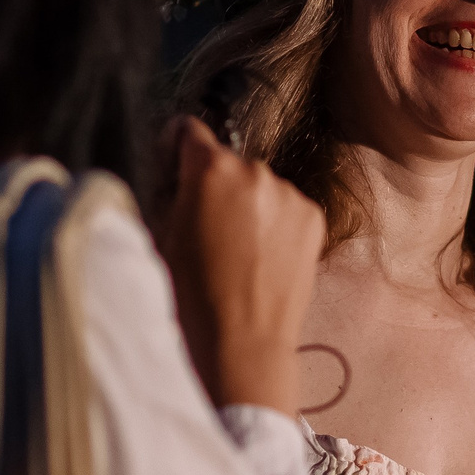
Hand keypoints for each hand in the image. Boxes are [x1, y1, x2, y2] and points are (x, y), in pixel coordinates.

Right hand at [154, 116, 324, 415]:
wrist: (241, 344)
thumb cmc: (188, 296)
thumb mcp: (161, 236)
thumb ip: (171, 195)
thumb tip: (176, 177)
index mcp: (209, 169)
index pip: (188, 130)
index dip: (176, 149)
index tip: (175, 167)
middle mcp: (255, 170)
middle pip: (228, 163)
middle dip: (216, 186)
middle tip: (207, 228)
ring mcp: (289, 193)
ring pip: (260, 186)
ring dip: (249, 205)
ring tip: (238, 252)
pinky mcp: (313, 217)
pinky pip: (287, 208)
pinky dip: (276, 225)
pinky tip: (264, 259)